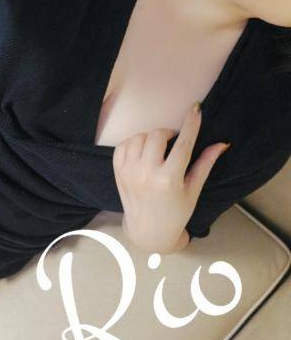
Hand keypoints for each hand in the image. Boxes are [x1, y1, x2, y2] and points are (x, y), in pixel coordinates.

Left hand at [113, 101, 230, 251]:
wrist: (148, 230)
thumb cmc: (176, 212)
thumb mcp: (194, 190)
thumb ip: (205, 164)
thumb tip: (222, 143)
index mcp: (169, 180)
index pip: (183, 143)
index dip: (191, 123)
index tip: (195, 108)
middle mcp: (146, 174)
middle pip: (157, 136)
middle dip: (168, 133)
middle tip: (174, 141)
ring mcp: (129, 173)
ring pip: (138, 138)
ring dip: (150, 137)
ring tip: (158, 148)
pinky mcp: (118, 173)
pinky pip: (123, 145)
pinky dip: (133, 142)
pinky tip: (143, 151)